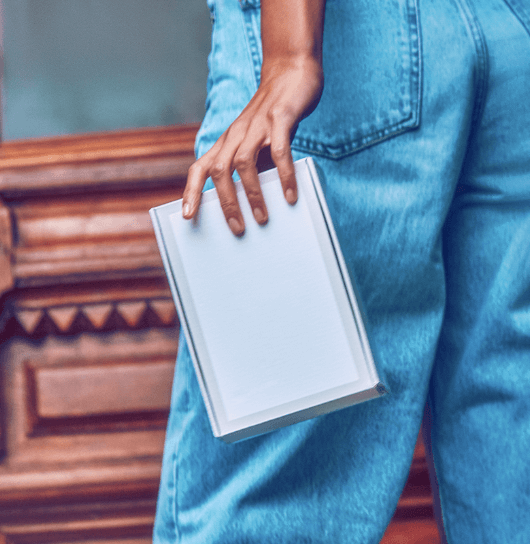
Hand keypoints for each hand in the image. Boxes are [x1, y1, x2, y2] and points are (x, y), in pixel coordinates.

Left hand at [183, 56, 323, 235]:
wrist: (290, 71)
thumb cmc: (272, 115)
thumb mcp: (256, 140)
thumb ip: (253, 165)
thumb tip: (255, 201)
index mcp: (227, 141)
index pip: (200, 167)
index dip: (191, 192)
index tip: (188, 216)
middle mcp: (236, 134)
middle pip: (219, 170)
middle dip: (225, 202)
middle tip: (236, 228)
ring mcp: (256, 125)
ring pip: (244, 163)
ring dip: (252, 193)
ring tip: (261, 218)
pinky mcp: (280, 118)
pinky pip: (278, 151)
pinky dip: (283, 175)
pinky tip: (289, 195)